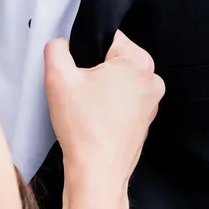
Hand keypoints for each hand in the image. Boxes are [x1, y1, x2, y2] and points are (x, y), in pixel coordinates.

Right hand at [44, 31, 163, 208]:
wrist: (97, 173)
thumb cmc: (83, 127)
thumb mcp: (57, 77)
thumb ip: (56, 48)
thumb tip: (62, 43)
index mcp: (137, 61)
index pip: (107, 36)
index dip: (84, 49)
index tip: (76, 70)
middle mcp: (152, 78)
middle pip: (113, 58)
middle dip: (92, 69)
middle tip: (78, 90)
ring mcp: (152, 101)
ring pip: (117, 79)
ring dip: (100, 88)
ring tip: (85, 107)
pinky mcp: (145, 119)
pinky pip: (123, 99)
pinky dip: (108, 105)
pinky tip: (94, 119)